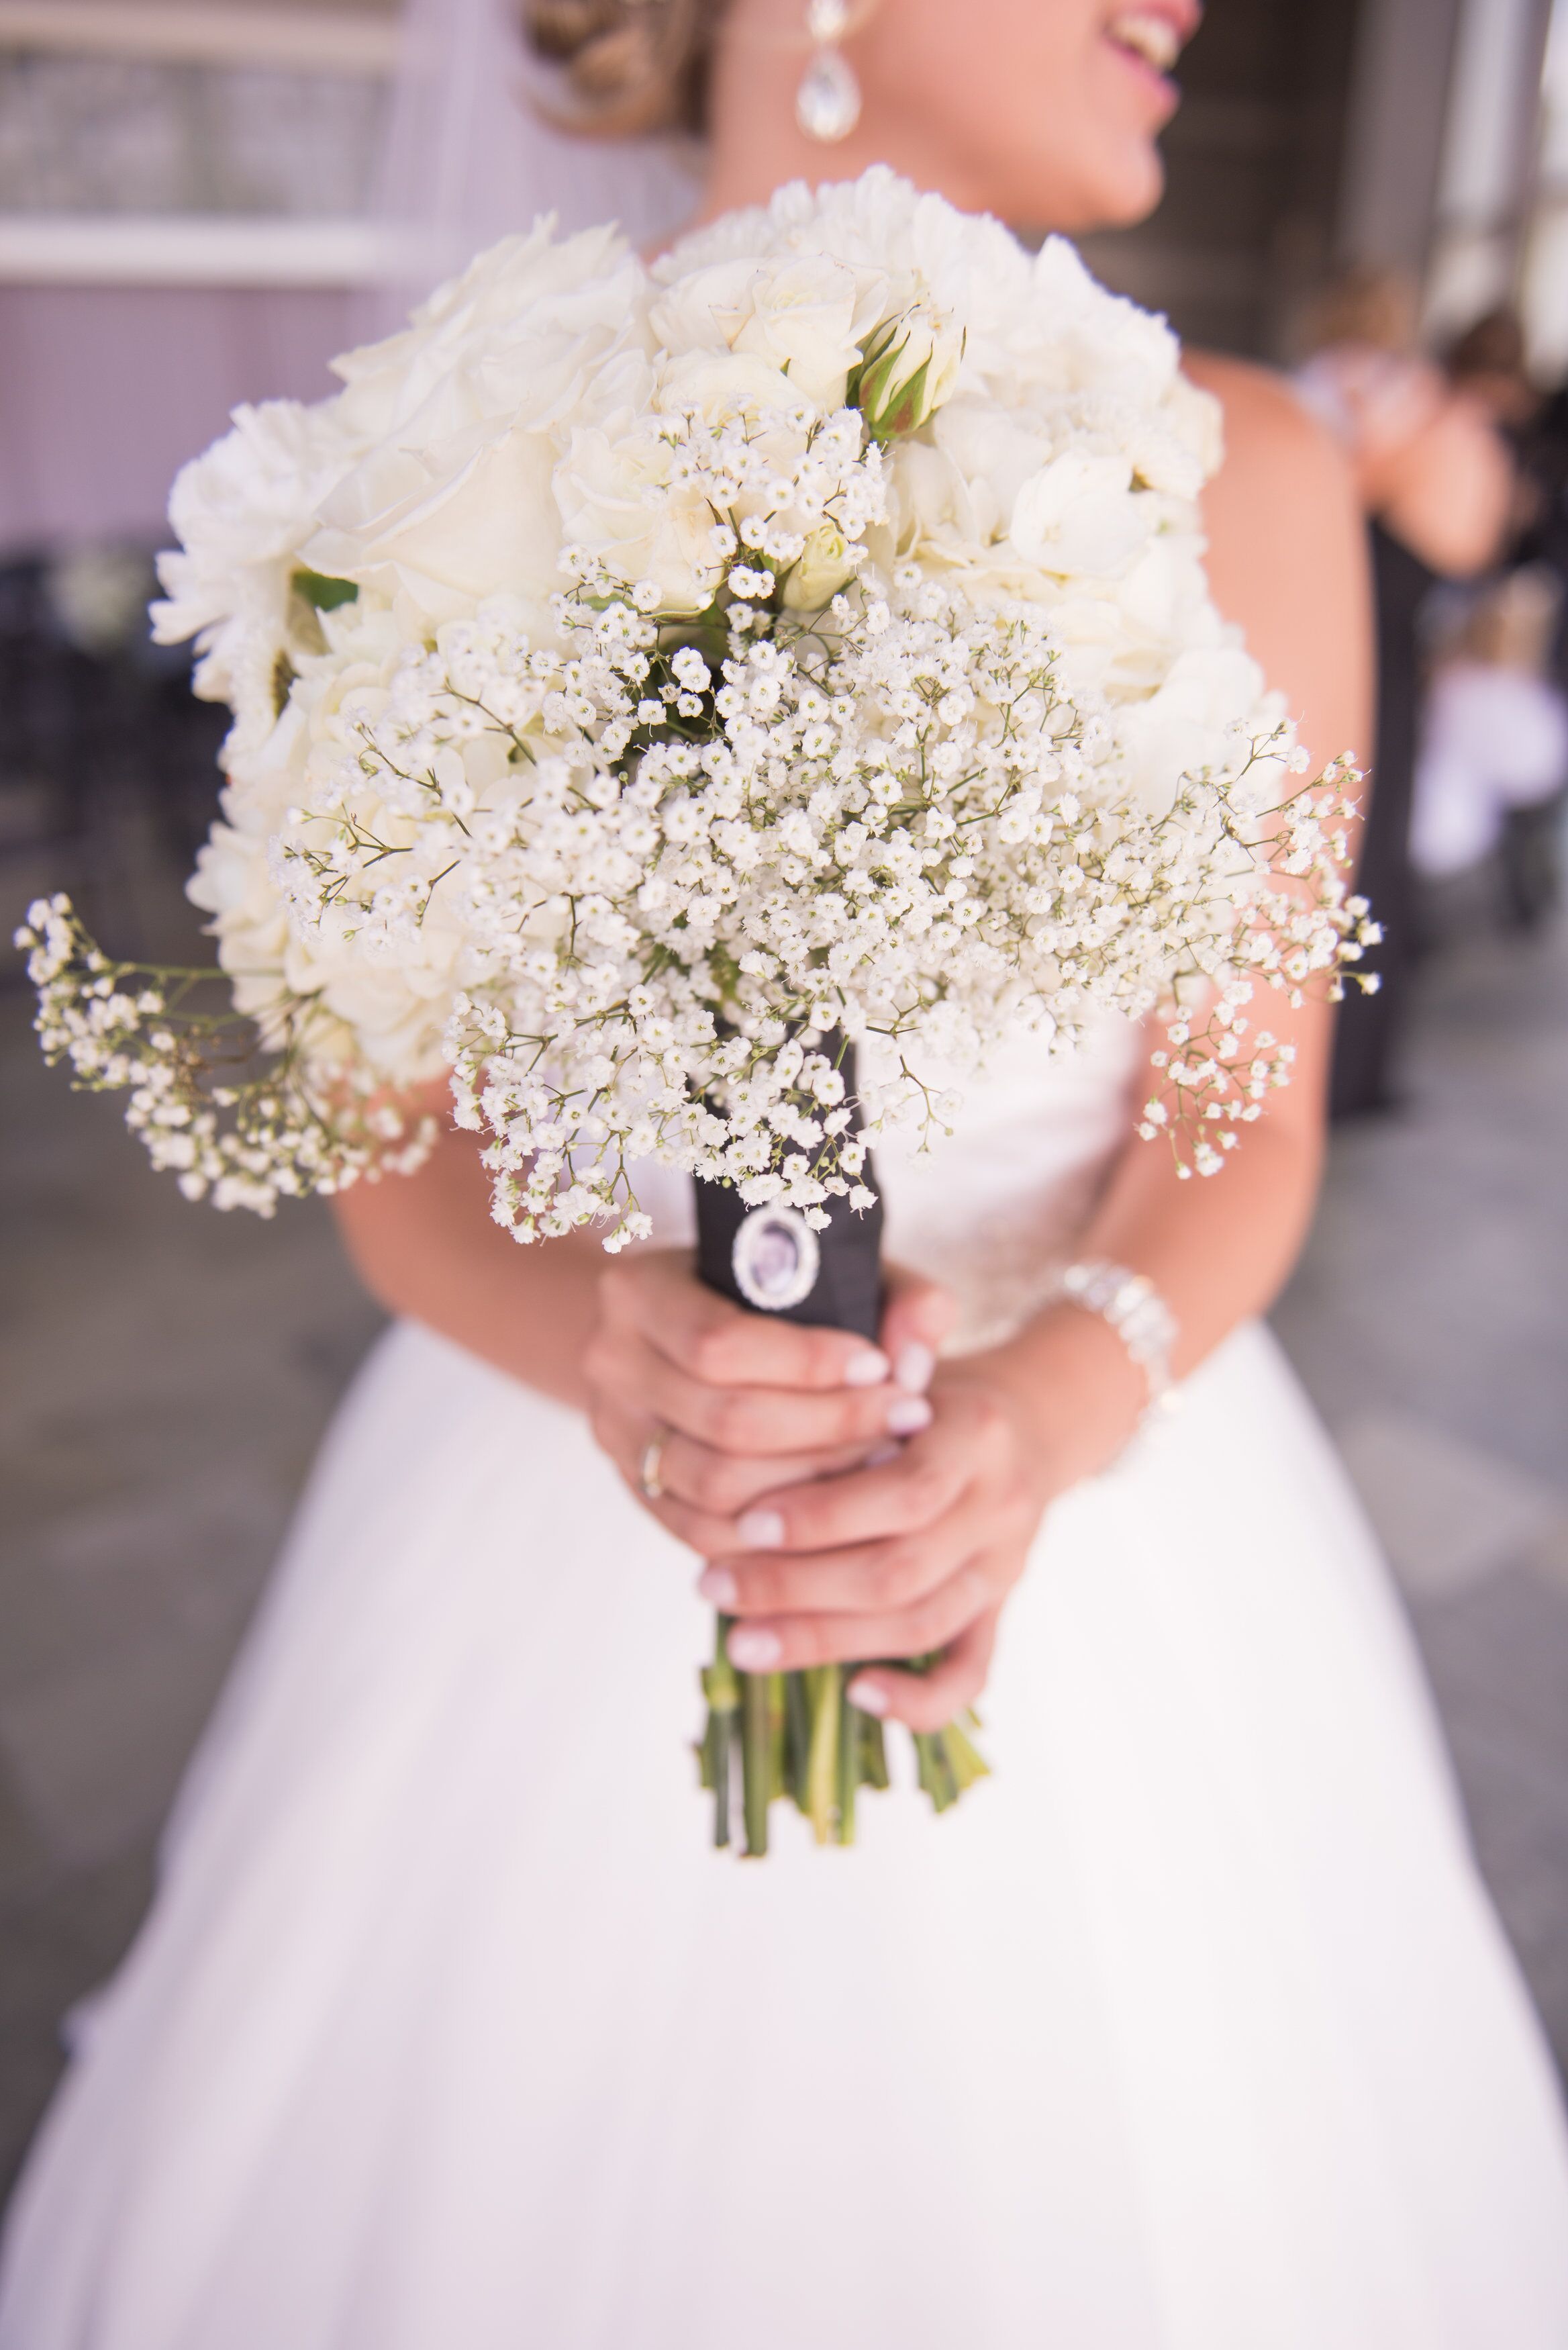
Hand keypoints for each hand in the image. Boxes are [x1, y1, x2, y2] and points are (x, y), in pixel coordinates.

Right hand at [583, 1249, 951, 1547]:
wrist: (680, 1332)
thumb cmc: (771, 1294)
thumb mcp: (828, 1271)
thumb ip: (891, 1294)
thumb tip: (916, 1359)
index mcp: (638, 1291)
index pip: (720, 1343)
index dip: (810, 1363)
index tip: (884, 1366)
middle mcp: (611, 1364)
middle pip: (726, 1421)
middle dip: (830, 1427)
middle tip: (905, 1421)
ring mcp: (616, 1436)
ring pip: (716, 1487)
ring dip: (812, 1484)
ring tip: (882, 1462)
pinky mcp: (637, 1491)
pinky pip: (705, 1534)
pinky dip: (778, 1533)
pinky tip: (842, 1510)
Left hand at [697, 1347, 1056, 1731]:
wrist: (1027, 1420)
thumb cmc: (933, 1387)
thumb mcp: (910, 1352)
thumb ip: (888, 1337)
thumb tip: (848, 1349)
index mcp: (978, 1436)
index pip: (903, 1492)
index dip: (821, 1515)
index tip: (744, 1522)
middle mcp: (1001, 1507)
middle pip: (900, 1570)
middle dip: (796, 1585)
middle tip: (712, 1583)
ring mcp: (1004, 1566)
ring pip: (918, 1623)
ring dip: (823, 1640)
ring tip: (740, 1639)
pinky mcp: (999, 1609)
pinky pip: (970, 1670)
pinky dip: (918, 1699)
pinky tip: (853, 1694)